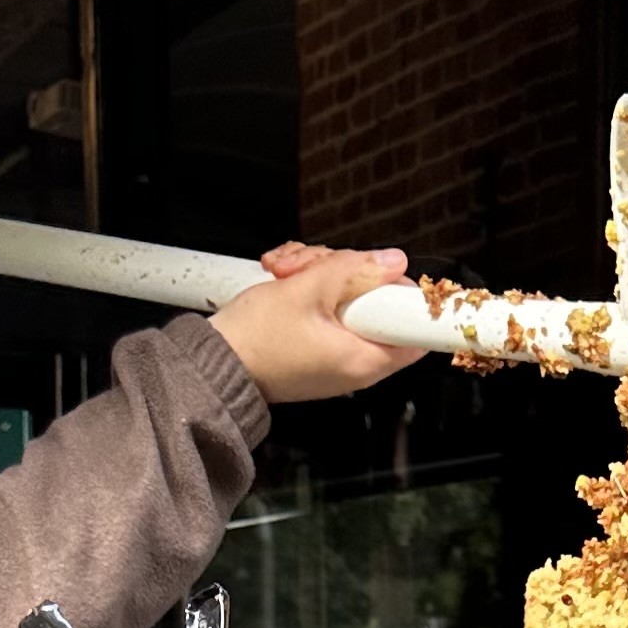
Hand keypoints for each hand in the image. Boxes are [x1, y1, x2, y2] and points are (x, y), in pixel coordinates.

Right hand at [209, 242, 424, 403]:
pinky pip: (328, 311)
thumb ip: (353, 270)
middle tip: (313, 265)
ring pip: (348, 300)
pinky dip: (309, 290)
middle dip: (346, 273)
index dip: (406, 297)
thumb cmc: (253, 340)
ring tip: (286, 271)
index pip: (415, 333)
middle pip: (376, 304)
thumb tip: (392, 262)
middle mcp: (356, 365)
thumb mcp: (305, 289)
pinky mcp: (318, 349)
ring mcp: (336, 357)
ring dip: (320, 275)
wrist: (212, 363)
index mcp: (363, 359)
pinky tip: (284, 279)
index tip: (398, 279)